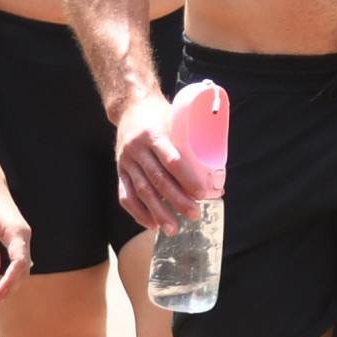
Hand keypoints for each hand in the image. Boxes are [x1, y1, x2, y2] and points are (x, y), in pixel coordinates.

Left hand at [0, 176, 33, 306]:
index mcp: (17, 232)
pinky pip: (19, 262)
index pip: (19, 263)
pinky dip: (12, 275)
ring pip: (23, 268)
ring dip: (12, 284)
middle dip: (11, 287)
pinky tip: (3, 285)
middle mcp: (25, 237)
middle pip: (23, 269)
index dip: (10, 281)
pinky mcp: (18, 240)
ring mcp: (23, 239)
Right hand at [110, 90, 205, 231]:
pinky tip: (151, 224)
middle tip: (194, 215)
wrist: (130, 107)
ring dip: (158, 212)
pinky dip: (138, 212)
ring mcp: (126, 161)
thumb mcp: (175, 120)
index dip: (188, 179)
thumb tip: (216, 172)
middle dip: (177, 200)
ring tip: (173, 229)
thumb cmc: (160, 115)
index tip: (202, 194)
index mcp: (153, 134)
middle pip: (157, 180)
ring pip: (142, 191)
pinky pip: (126, 195)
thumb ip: (189, 143)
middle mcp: (137, 149)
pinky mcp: (119, 170)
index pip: (172, 160)